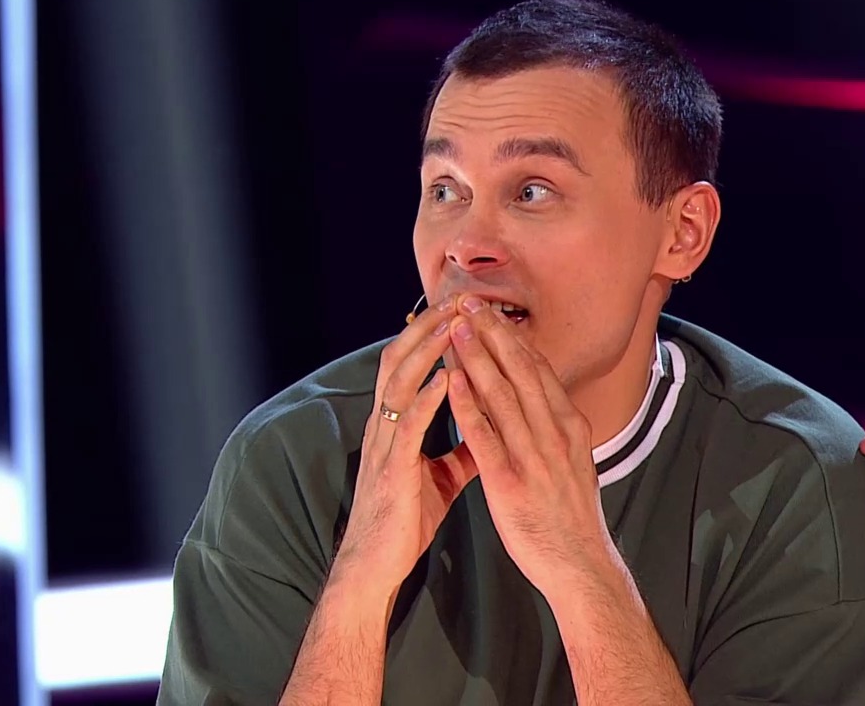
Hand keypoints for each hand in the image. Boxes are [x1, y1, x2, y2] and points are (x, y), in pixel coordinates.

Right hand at [332, 296, 479, 597]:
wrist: (376, 564)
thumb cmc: (404, 520)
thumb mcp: (440, 479)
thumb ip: (461, 452)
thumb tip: (488, 433)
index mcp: (395, 426)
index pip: (409, 366)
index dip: (430, 335)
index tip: (458, 308)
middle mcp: (384, 426)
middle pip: (399, 360)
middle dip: (426, 328)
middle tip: (455, 300)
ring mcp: (384, 445)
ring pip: (399, 382)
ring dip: (426, 350)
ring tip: (451, 324)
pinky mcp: (390, 469)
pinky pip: (407, 425)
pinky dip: (428, 398)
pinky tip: (449, 378)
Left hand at [444, 296, 611, 589]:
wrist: (581, 564)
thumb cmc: (570, 516)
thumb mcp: (572, 461)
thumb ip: (554, 429)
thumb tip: (541, 400)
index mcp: (568, 426)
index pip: (538, 370)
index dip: (512, 337)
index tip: (490, 310)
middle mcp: (555, 433)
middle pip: (521, 371)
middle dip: (493, 332)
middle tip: (469, 301)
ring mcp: (534, 455)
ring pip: (502, 394)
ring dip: (477, 356)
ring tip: (455, 326)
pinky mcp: (511, 481)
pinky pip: (487, 435)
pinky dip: (469, 404)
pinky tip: (452, 381)